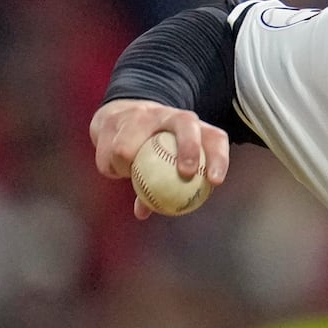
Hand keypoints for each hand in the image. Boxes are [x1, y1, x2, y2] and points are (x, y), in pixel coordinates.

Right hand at [89, 99, 229, 219]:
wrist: (120, 114)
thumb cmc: (150, 146)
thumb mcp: (161, 162)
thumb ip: (160, 187)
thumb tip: (144, 213)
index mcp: (190, 125)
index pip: (214, 139)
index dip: (219, 158)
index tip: (215, 182)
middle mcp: (168, 115)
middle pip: (187, 125)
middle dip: (189, 147)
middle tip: (186, 174)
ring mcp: (140, 114)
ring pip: (131, 146)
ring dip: (126, 166)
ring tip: (127, 171)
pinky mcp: (113, 118)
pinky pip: (108, 154)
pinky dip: (110, 167)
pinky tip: (113, 167)